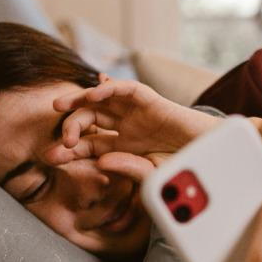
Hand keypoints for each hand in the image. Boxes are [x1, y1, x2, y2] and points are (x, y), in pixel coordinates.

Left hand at [48, 76, 220, 164]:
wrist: (212, 159)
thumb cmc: (185, 170)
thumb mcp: (150, 174)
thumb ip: (126, 168)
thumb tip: (100, 161)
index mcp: (122, 147)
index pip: (88, 145)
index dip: (68, 150)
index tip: (49, 157)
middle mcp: (124, 127)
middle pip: (89, 120)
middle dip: (70, 127)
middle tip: (61, 141)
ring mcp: (135, 112)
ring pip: (100, 100)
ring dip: (79, 100)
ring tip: (60, 107)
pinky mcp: (149, 99)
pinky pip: (125, 89)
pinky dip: (108, 87)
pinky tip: (93, 94)